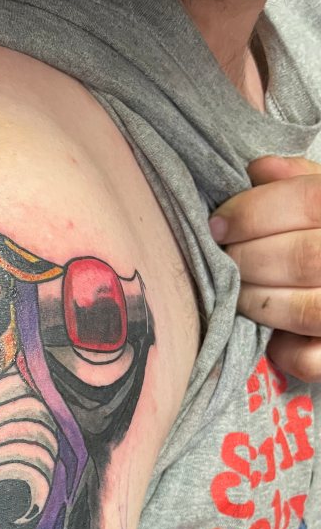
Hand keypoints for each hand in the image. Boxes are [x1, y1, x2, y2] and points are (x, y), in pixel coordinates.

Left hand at [209, 156, 320, 381]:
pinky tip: (270, 335)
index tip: (217, 225)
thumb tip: (259, 169)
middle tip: (223, 260)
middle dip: (247, 259)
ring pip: (306, 309)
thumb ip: (295, 181)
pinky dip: (282, 351)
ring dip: (256, 300)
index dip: (255, 213)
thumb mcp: (320, 196)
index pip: (310, 202)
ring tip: (237, 291)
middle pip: (304, 257)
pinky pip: (310, 359)